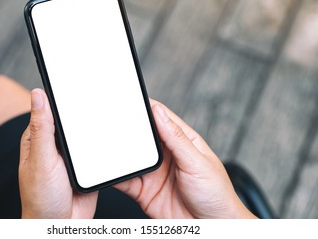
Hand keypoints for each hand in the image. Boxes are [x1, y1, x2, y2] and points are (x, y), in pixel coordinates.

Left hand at [19, 89, 97, 217]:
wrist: (60, 224)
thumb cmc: (41, 197)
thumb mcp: (40, 159)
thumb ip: (41, 127)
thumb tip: (38, 95)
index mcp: (39, 138)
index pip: (50, 109)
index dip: (61, 96)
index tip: (74, 80)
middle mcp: (55, 144)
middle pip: (71, 120)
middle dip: (83, 110)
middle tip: (99, 93)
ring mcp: (72, 155)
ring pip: (85, 133)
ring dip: (94, 126)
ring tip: (109, 110)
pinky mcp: (87, 165)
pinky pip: (96, 149)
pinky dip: (103, 143)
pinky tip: (112, 135)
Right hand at [115, 99, 255, 218]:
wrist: (213, 229)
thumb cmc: (216, 195)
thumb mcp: (198, 162)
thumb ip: (177, 138)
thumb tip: (160, 114)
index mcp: (183, 142)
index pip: (162, 118)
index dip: (147, 108)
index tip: (131, 99)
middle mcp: (166, 155)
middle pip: (143, 136)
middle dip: (128, 129)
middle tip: (114, 121)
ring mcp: (154, 173)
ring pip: (131, 157)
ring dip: (120, 152)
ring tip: (109, 145)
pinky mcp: (144, 190)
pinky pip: (125, 180)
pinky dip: (116, 175)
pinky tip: (110, 170)